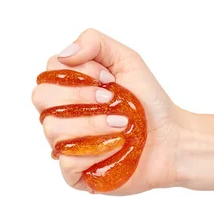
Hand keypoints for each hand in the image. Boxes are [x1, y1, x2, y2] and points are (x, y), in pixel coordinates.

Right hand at [31, 28, 183, 194]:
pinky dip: (94, 151)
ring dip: (91, 123)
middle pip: (41, 98)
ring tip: (121, 124)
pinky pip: (67, 161)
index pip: (48, 73)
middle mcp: (60, 114)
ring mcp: (65, 143)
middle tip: (110, 99)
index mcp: (67, 88)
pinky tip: (115, 145)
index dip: (76, 74)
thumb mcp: (126, 59)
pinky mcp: (74, 172)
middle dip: (78, 96)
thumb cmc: (148, 100)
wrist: (172, 139)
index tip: (108, 79)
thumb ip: (94, 42)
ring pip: (52, 129)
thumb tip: (64, 54)